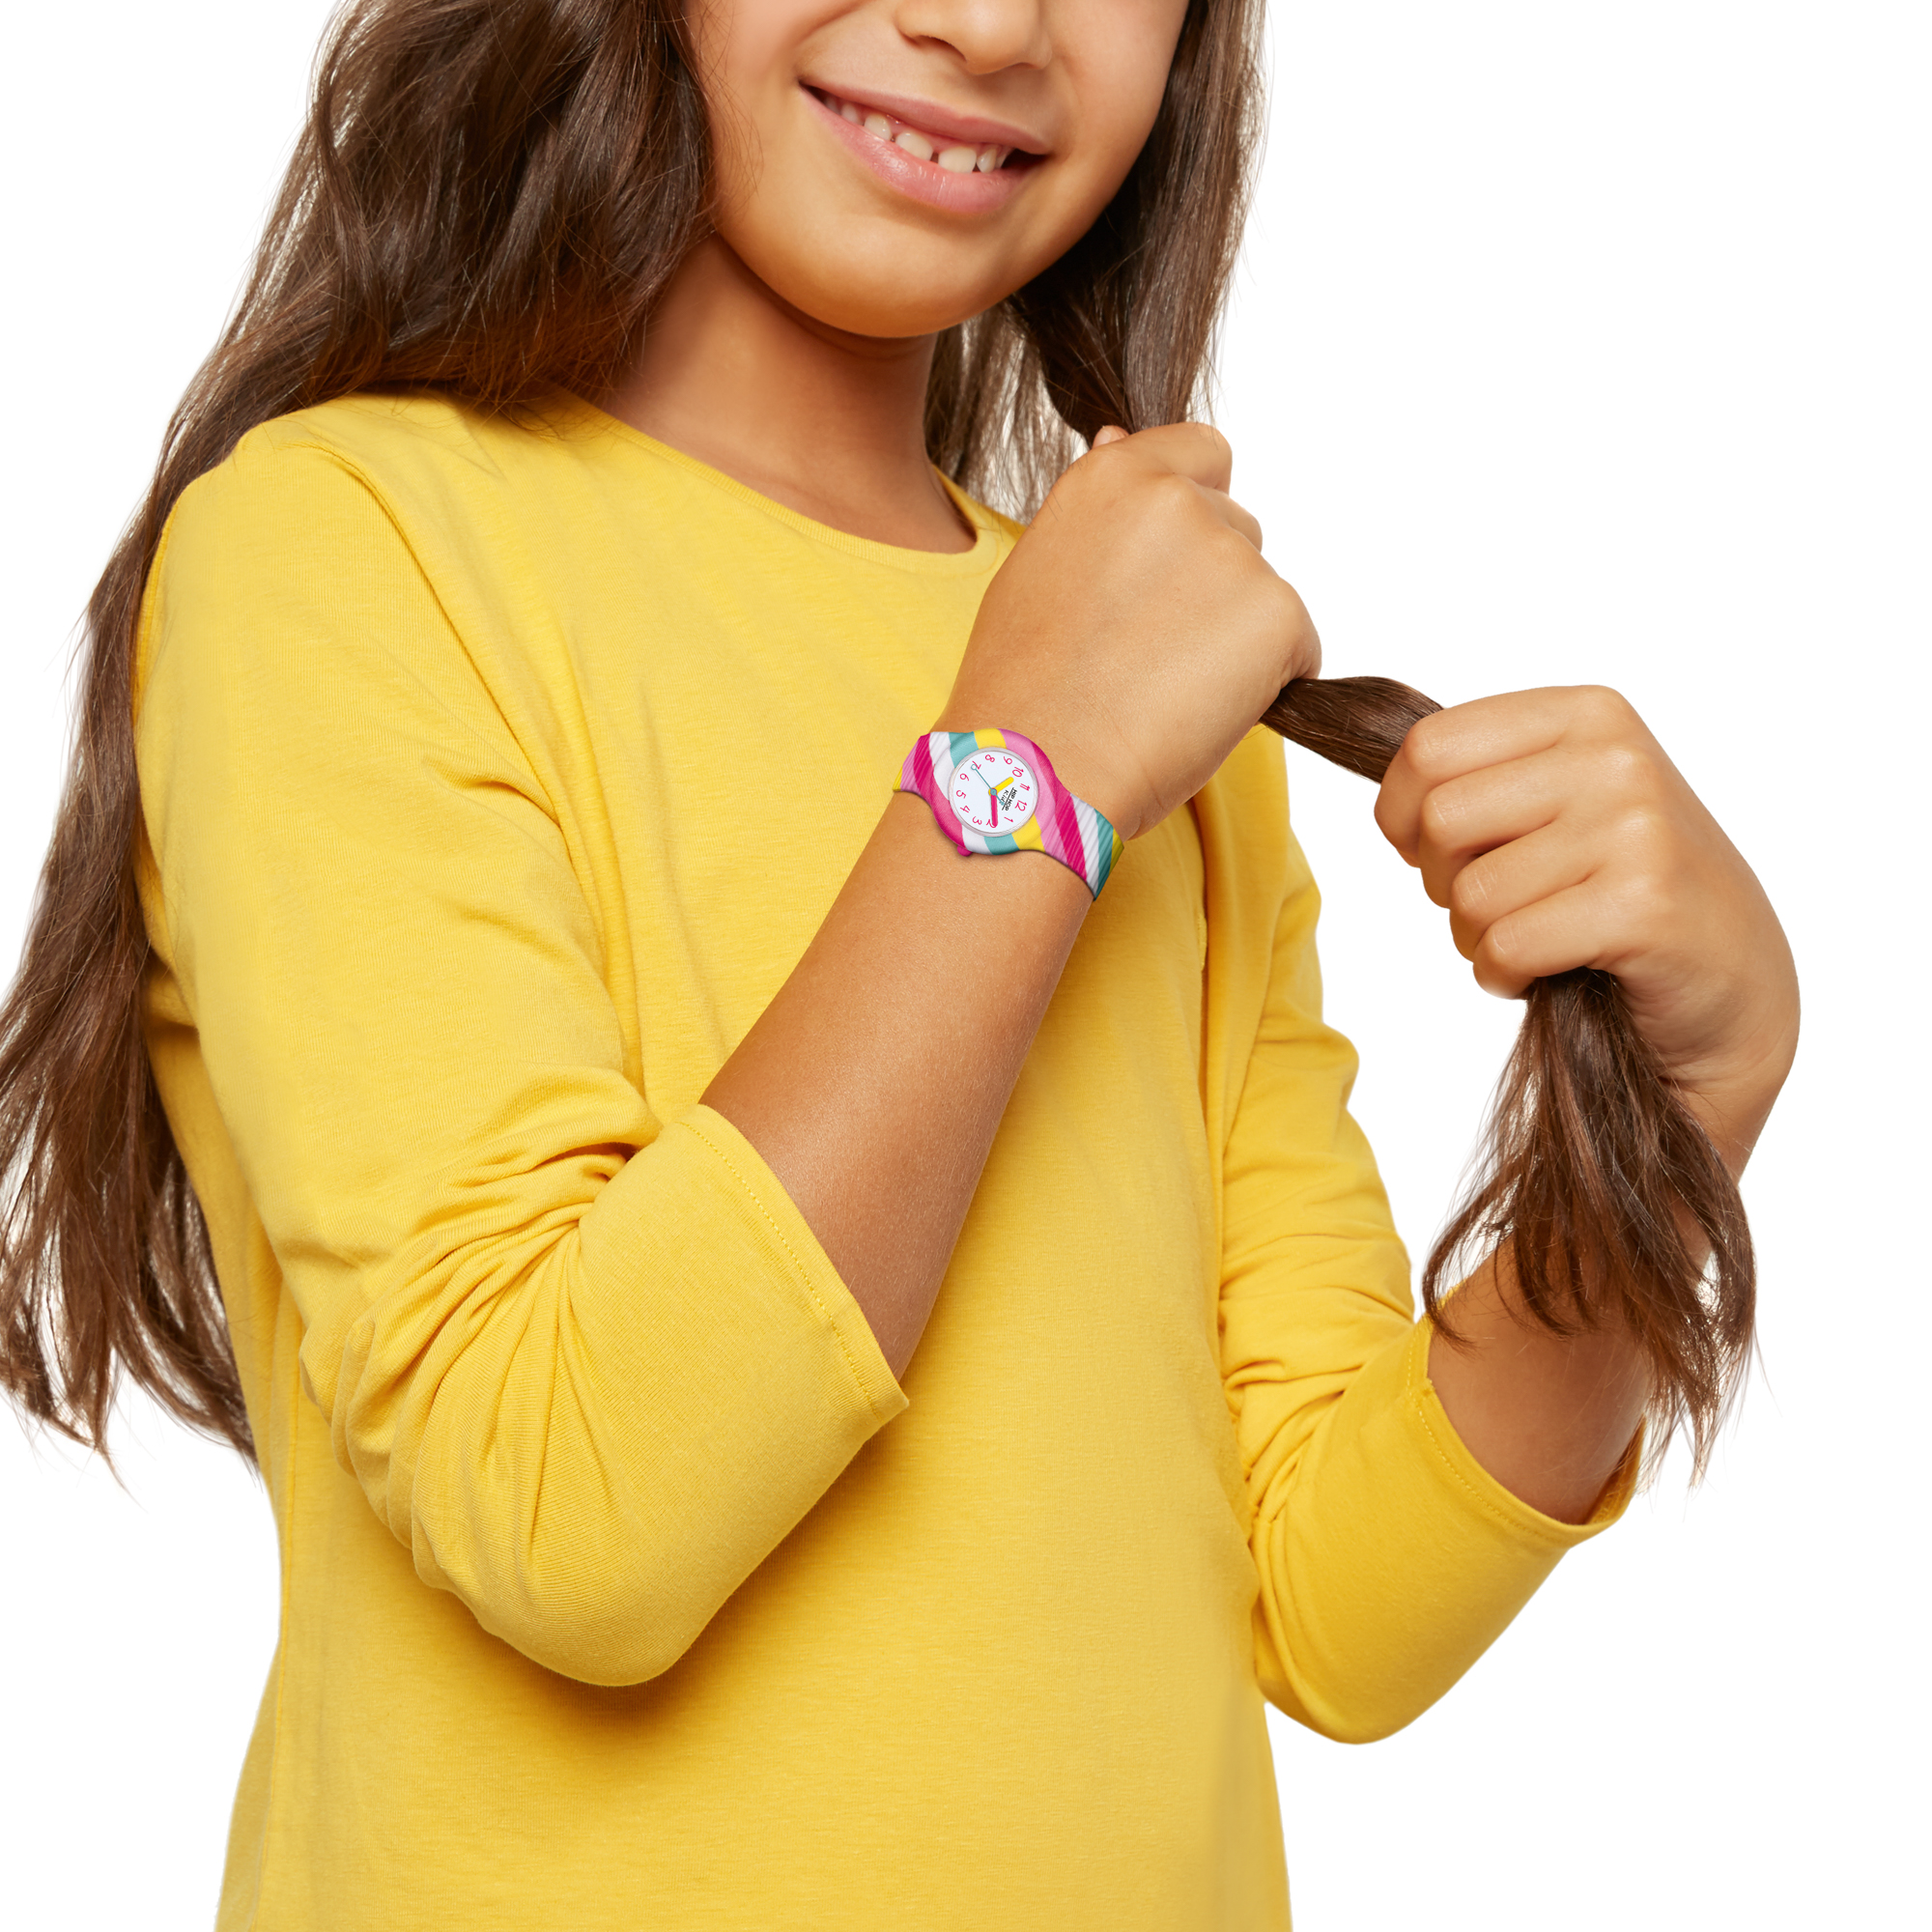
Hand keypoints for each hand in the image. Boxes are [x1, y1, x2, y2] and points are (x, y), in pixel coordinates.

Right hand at [939, 422, 1319, 842]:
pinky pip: (1298, 647)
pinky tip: (1200, 712)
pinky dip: (1269, 683)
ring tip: (1166, 691)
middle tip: (1151, 655)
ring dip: (1237, 636)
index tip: (1170, 570)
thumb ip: (1097, 509)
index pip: (1202, 453)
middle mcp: (1175, 499)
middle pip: (1238, 528)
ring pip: (1264, 592)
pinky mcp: (1277, 614)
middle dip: (1213, 586)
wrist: (1040, 770)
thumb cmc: (1023, 690)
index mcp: (1111, 476)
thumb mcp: (1038, 568)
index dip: (1195, 510)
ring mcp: (1232, 554)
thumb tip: (1119, 438)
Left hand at [1374, 686, 1798, 1170]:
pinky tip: (1549, 973)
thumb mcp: (1558, 800)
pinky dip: (1504, 975)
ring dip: (1477, 938)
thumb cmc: (1622, 890)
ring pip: (1470, 892)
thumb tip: (1376, 762)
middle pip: (1440, 819)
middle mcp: (1615, 756)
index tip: (1432, 851)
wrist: (1731, 981)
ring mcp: (1635, 828)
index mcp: (1585, 713)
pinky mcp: (1643, 906)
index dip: (1402, 816)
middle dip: (1442, 881)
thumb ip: (1479, 773)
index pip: (1427, 747)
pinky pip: (1507, 945)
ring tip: (1534, 940)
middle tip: (1495, 906)